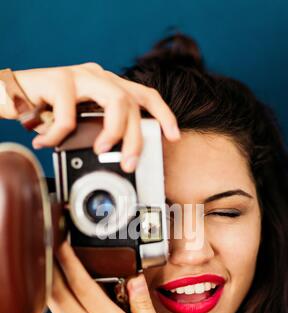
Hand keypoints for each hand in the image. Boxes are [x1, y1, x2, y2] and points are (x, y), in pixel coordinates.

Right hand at [14, 63, 179, 171]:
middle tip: (129, 163)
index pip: (145, 95)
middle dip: (136, 138)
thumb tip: (118, 158)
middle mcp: (98, 77)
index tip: (173, 137)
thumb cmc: (47, 110)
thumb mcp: (80, 123)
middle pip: (133, 103)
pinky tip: (47, 142)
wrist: (11, 93)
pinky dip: (60, 134)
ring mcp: (80, 75)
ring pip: (115, 100)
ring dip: (113, 132)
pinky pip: (68, 112)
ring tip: (100, 150)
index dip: (164, 115)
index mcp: (108, 86)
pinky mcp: (58, 78)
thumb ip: (98, 131)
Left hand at [48, 241, 173, 312]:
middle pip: (58, 290)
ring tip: (57, 258)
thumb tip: (135, 278)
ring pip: (54, 300)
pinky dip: (57, 294)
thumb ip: (145, 306)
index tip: (64, 243)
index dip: (69, 261)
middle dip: (53, 264)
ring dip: (53, 278)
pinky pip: (59, 312)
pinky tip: (64, 284)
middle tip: (55, 243)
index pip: (82, 286)